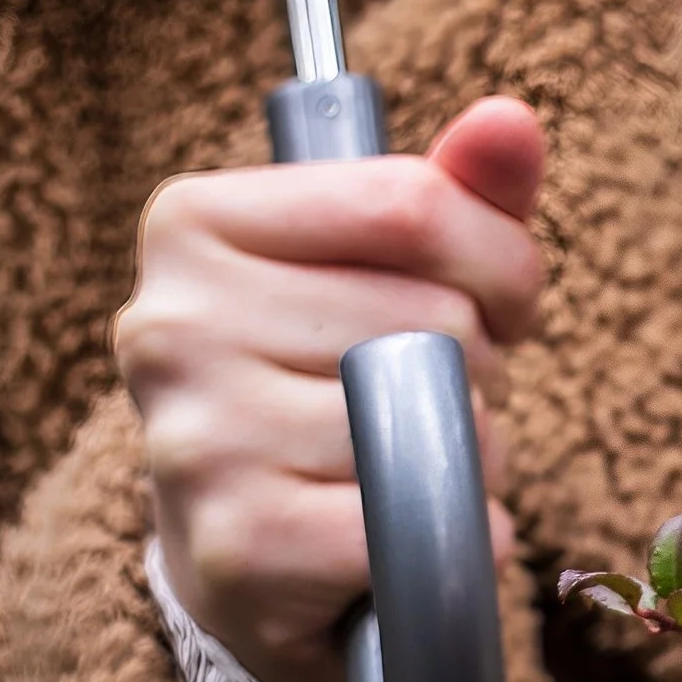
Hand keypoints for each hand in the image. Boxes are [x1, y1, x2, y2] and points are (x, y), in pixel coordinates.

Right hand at [117, 96, 546, 681]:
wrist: (253, 560)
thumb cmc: (334, 384)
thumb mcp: (394, 269)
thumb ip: (459, 190)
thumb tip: (510, 120)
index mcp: (192, 223)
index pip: (413, 205)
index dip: (499, 266)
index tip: (490, 306)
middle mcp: (171, 323)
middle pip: (435, 319)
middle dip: (479, 369)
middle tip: (428, 401)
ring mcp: (197, 437)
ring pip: (435, 423)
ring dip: (469, 458)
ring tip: (409, 465)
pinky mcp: (241, 547)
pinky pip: (420, 521)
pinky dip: (457, 536)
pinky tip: (401, 533)